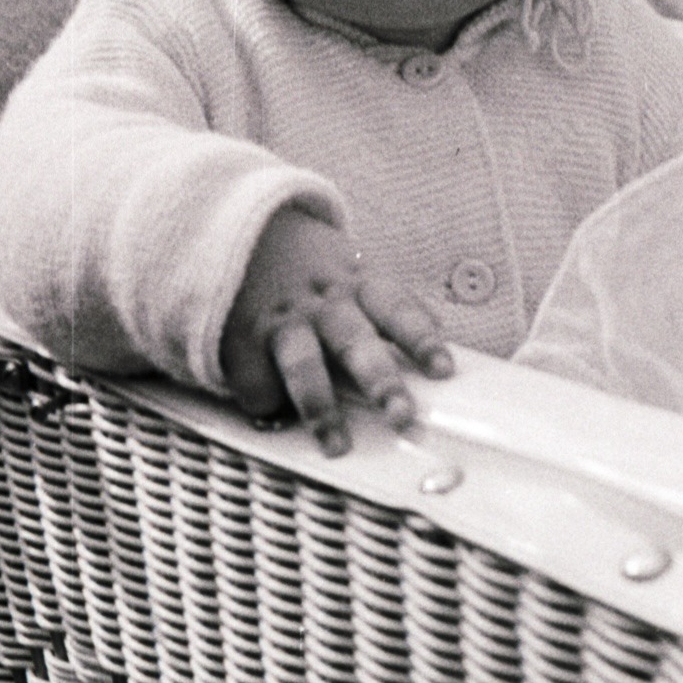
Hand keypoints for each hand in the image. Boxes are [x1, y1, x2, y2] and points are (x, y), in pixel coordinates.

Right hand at [220, 208, 452, 455]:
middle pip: (355, 341)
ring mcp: (281, 322)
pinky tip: (275, 413)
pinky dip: (267, 401)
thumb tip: (437, 327)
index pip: (396, 309)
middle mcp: (321, 303)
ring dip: (321, 407)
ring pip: (304, 364)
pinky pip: (256, 380)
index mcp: (356, 284)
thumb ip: (387, 300)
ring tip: (336, 444)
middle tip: (400, 415)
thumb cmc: (307, 267)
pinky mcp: (241, 340)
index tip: (443, 370)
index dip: (420, 339)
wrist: (239, 238)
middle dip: (379, 380)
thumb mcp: (351, 268)